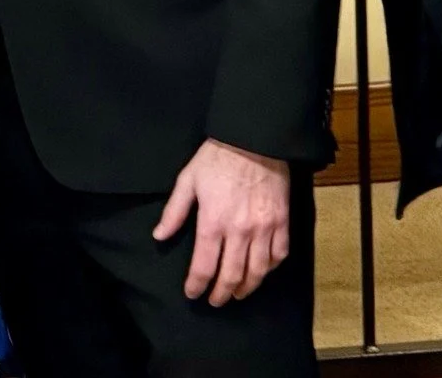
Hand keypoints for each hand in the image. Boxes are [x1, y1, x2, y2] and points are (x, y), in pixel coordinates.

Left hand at [153, 139, 290, 305]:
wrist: (254, 140)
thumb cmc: (216, 158)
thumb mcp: (187, 180)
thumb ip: (174, 212)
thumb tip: (159, 236)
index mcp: (213, 222)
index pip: (204, 266)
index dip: (197, 285)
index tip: (192, 293)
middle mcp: (239, 231)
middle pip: (231, 275)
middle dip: (221, 294)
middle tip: (215, 301)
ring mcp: (264, 228)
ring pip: (257, 271)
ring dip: (246, 287)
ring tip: (238, 293)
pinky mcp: (282, 222)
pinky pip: (279, 254)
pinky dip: (270, 268)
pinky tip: (261, 271)